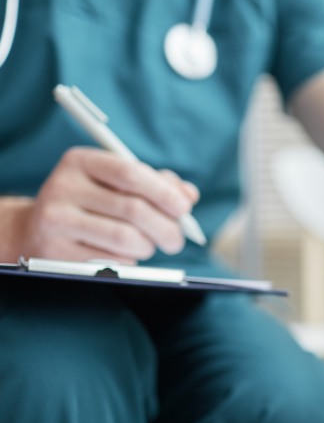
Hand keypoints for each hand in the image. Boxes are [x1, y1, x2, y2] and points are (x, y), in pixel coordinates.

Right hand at [6, 147, 198, 262]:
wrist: (36, 229)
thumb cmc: (91, 203)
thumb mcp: (117, 184)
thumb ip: (156, 185)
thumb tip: (188, 195)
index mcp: (80, 161)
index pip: (130, 173)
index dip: (163, 192)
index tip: (184, 209)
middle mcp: (63, 186)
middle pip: (133, 209)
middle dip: (166, 228)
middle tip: (176, 240)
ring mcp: (55, 220)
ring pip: (125, 238)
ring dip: (148, 246)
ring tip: (149, 246)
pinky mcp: (55, 251)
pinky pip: (110, 260)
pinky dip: (129, 260)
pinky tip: (124, 254)